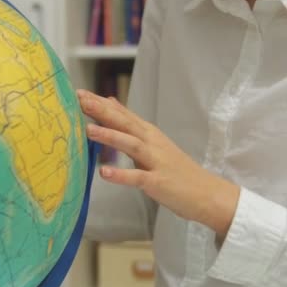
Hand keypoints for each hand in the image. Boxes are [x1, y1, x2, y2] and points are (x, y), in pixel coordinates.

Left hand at [77, 89, 239, 237]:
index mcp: (148, 133)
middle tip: (80, 100)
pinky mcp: (158, 182)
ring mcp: (156, 161)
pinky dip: (120, 175)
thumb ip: (130, 122)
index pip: (121, 113)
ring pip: (131, 145)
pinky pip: (137, 178)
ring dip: (110, 137)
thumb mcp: (152, 140)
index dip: (100, 103)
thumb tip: (110, 101)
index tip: (79, 92)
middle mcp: (151, 143)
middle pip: (124, 123)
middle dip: (102, 111)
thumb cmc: (175, 169)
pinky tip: (104, 173)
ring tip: (88, 130)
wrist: (207, 193)